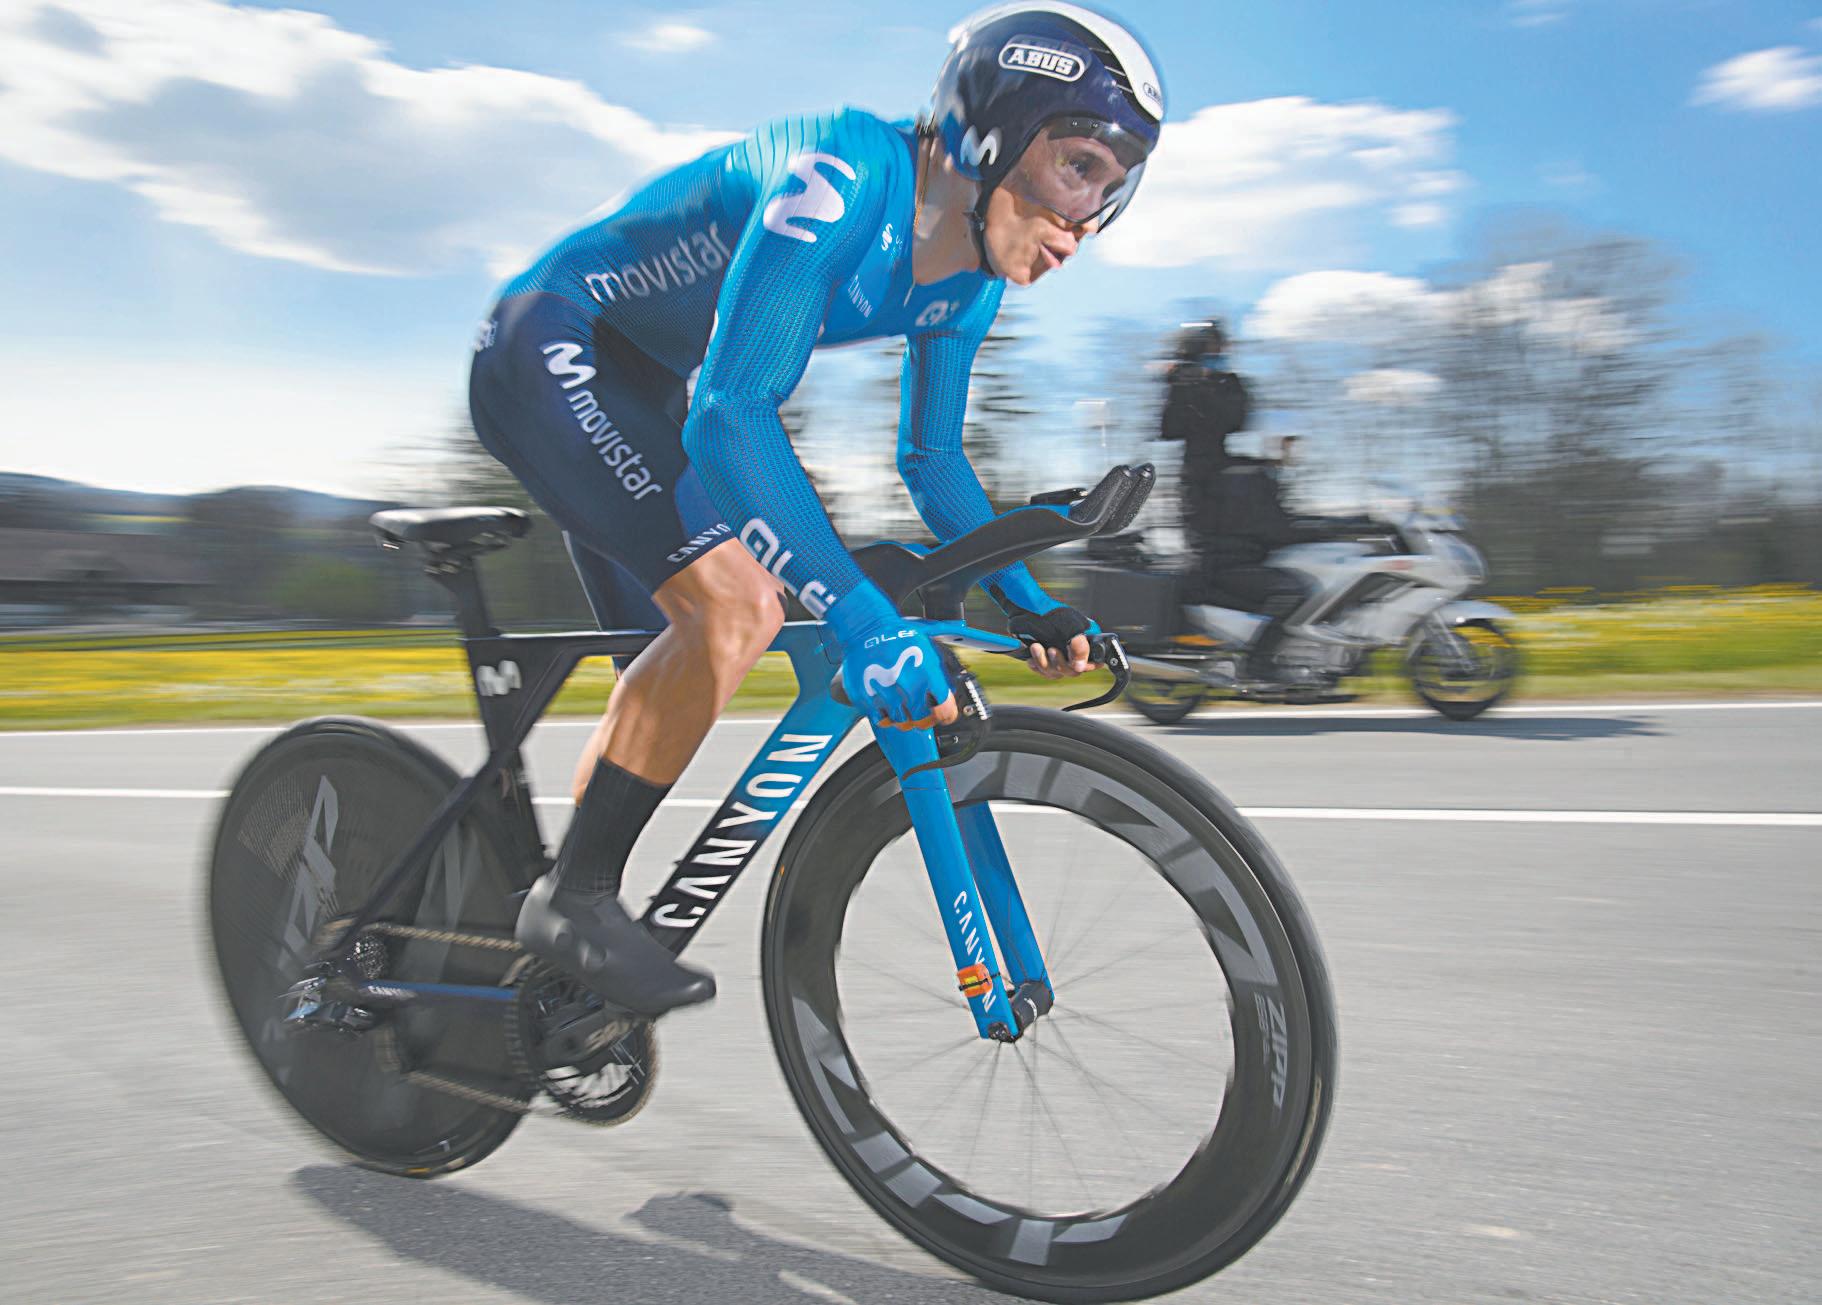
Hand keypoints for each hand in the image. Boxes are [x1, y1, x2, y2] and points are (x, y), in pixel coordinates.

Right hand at [840, 624, 957, 730]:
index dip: (947, 715)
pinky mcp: (867, 698)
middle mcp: (907, 687)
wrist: (867, 630)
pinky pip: (882, 720)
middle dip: (926, 719)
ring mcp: (886, 694)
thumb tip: (949, 691)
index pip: (944, 710)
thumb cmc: (897, 637)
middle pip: (922, 721)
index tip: (945, 715)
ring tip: (904, 707)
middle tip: (923, 713)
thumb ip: (940, 673)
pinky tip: (888, 706)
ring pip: (902, 723)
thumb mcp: (928, 649)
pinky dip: (887, 717)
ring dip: (906, 719)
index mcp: (927, 675)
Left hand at [1008, 604, 1098, 679]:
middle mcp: (1074, 650)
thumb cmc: (1048, 612)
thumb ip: (1080, 647)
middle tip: (1050, 649)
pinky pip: (1043, 672)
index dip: (1085, 664)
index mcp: (1086, 640)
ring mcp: (1059, 655)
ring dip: (1044, 662)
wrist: (1024, 609)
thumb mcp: (1069, 626)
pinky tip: (1031, 657)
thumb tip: (1081, 666)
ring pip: (1057, 673)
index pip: (1094, 662)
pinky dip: (1037, 666)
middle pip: (1073, 671)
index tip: (1074, 663)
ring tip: (1035, 647)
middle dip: (1060, 662)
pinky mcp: (1044, 659)